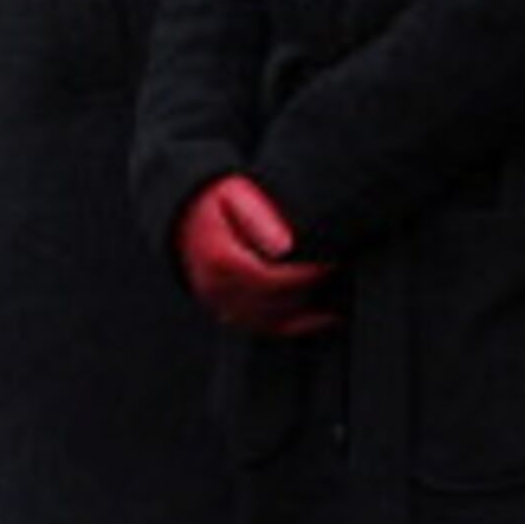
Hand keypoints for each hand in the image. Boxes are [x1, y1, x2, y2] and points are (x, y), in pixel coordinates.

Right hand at [173, 173, 339, 338]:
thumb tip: (286, 245)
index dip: (306, 275)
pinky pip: (266, 328)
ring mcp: (222, 304)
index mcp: (221, 260)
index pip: (272, 279)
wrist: (184, 219)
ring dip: (307, 313)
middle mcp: (219, 288)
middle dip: (311, 292)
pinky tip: (322, 317)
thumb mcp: (236, 195)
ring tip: (336, 299)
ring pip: (272, 321)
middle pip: (275, 303)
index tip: (330, 264)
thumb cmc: (214, 205)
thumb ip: (260, 218)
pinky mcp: (228, 312)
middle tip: (340, 276)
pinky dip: (295, 325)